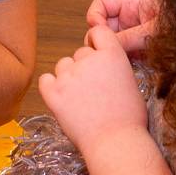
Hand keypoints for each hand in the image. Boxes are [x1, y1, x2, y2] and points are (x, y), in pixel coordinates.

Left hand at [39, 25, 147, 155]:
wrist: (116, 143)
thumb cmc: (129, 118)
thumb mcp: (130, 81)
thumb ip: (113, 66)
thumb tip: (103, 65)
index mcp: (112, 54)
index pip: (98, 31)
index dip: (96, 42)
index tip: (97, 54)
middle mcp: (89, 60)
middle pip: (80, 52)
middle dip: (85, 66)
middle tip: (93, 89)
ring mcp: (69, 76)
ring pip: (63, 66)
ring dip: (69, 77)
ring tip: (80, 99)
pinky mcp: (53, 93)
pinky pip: (45, 80)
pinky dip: (52, 87)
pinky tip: (63, 99)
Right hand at [85, 0, 159, 55]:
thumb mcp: (154, 30)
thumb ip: (131, 36)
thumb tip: (109, 45)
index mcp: (132, 4)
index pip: (102, 4)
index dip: (95, 15)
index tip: (98, 29)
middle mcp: (129, 19)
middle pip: (102, 26)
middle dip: (101, 38)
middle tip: (105, 50)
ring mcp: (132, 35)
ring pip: (110, 43)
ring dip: (111, 52)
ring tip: (120, 60)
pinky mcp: (136, 52)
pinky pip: (120, 56)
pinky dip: (120, 62)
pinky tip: (127, 66)